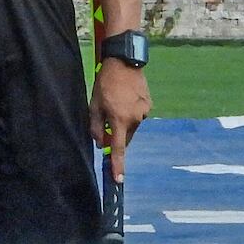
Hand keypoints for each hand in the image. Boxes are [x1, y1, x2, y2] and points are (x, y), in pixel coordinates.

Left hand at [90, 61, 150, 180]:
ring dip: (122, 122)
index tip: (118, 179)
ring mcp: (144, 112)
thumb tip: (100, 143)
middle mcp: (135, 119)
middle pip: (124, 137)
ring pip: (131, 127)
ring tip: (115, 103)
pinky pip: (137, 116)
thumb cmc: (104, 84)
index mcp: (119, 120)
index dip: (117, 164)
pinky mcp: (149, 106)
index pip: (117, 148)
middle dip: (115, 134)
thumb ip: (95, 127)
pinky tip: (124, 99)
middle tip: (106, 119)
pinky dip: (130, 113)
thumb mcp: (94, 106)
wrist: (124, 64)